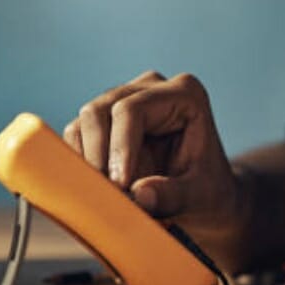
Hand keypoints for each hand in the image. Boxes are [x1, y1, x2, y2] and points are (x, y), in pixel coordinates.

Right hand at [63, 71, 248, 268]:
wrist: (204, 195)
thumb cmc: (206, 191)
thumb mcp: (198, 197)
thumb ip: (173, 196)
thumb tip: (140, 195)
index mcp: (185, 94)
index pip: (132, 111)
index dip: (119, 148)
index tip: (119, 186)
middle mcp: (152, 87)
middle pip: (100, 111)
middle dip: (98, 155)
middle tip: (107, 194)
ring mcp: (125, 98)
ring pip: (83, 123)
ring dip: (87, 161)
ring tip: (106, 194)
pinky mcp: (106, 120)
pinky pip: (77, 137)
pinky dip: (81, 164)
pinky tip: (98, 187)